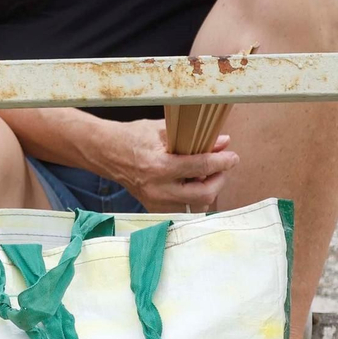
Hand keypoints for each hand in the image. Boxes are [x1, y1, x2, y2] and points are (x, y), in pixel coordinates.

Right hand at [101, 119, 237, 211]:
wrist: (104, 152)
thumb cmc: (131, 136)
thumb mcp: (160, 130)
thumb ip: (191, 138)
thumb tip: (222, 141)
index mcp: (159, 166)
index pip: (200, 167)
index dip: (222, 162)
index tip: (233, 157)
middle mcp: (159, 188)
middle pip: (204, 193)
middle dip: (219, 179)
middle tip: (222, 167)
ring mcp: (156, 201)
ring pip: (197, 205)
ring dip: (208, 190)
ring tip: (206, 175)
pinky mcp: (154, 208)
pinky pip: (184, 208)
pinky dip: (194, 198)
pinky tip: (191, 184)